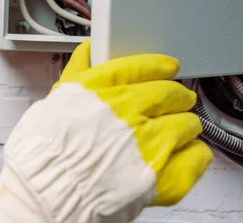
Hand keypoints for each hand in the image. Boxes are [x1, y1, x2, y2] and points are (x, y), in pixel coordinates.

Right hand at [0, 40, 212, 222]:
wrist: (47, 192)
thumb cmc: (45, 150)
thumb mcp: (56, 98)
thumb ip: (77, 70)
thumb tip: (87, 51)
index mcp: (104, 90)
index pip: (146, 67)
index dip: (160, 66)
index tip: (167, 68)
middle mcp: (130, 112)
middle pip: (172, 93)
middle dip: (175, 96)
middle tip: (174, 101)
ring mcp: (151, 145)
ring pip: (187, 123)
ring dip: (183, 125)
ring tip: (174, 131)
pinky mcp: (164, 176)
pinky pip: (196, 156)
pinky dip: (192, 153)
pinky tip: (181, 153)